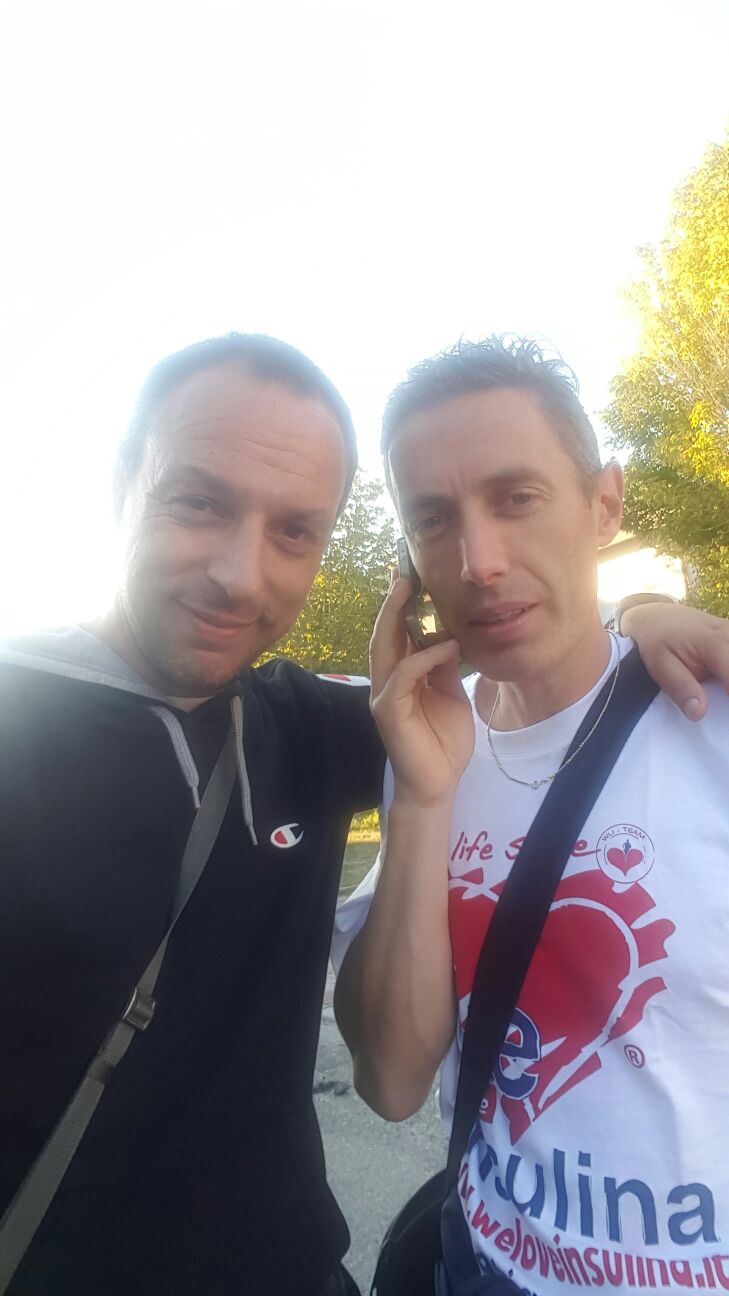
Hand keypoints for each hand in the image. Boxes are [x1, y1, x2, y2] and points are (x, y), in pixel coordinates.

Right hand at [369, 576, 474, 806]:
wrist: (438, 784)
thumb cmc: (444, 742)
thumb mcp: (452, 694)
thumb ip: (445, 666)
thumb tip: (448, 635)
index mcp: (401, 677)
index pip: (396, 634)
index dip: (400, 606)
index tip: (409, 576)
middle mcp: (387, 682)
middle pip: (384, 634)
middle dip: (392, 601)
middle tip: (402, 571)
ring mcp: (384, 695)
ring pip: (384, 648)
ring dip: (396, 617)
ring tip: (409, 590)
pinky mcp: (389, 711)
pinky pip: (404, 675)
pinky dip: (424, 657)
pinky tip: (445, 645)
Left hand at [621, 601, 728, 719]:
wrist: (657, 617)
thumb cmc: (657, 642)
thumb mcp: (660, 666)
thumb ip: (681, 688)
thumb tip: (699, 713)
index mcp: (713, 643)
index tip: (726, 721)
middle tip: (722, 703)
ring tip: (721, 693)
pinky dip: (728, 671)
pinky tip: (721, 683)